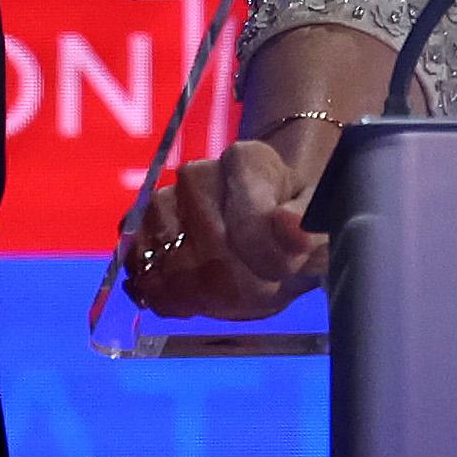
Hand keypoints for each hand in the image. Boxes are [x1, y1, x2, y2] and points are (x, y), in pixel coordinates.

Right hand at [118, 128, 334, 319]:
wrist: (260, 223)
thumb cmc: (290, 222)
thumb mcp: (317, 226)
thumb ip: (308, 230)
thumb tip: (289, 228)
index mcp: (250, 161)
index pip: (251, 220)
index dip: (269, 258)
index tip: (283, 270)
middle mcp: (198, 174)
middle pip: (212, 256)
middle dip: (241, 284)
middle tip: (262, 280)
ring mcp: (163, 202)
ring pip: (175, 270)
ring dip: (206, 293)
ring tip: (232, 283)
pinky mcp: (139, 232)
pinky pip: (145, 275)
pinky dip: (171, 295)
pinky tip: (199, 291)